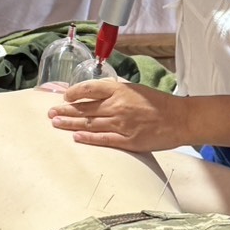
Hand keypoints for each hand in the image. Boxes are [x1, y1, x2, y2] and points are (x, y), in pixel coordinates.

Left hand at [49, 78, 188, 152]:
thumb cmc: (158, 103)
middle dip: (65, 110)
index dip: (74, 92)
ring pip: (89, 123)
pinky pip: (103, 139)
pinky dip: (88, 138)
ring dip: (70, 123)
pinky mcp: (128, 140)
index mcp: (119, 90)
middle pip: (85, 108)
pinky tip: (75, 137)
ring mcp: (122, 124)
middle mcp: (117, 106)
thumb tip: (95, 94)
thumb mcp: (135, 89)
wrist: (179, 119)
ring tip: (56, 123)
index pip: (89, 88)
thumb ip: (115, 91)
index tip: (64, 96)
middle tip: (50, 113)